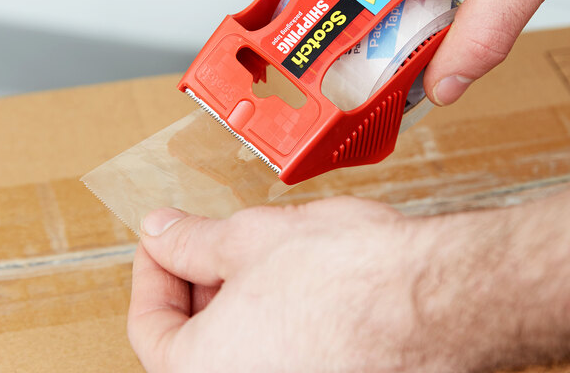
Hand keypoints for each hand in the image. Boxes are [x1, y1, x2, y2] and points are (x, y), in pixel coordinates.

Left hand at [127, 193, 569, 371]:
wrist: (434, 299)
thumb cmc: (346, 275)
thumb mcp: (247, 238)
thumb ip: (190, 240)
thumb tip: (160, 231)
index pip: (149, 326)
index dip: (153, 270)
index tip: (165, 237)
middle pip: (194, 340)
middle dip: (199, 281)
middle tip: (214, 239)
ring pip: (240, 346)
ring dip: (239, 298)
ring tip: (263, 254)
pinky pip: (279, 352)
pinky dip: (274, 316)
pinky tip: (297, 282)